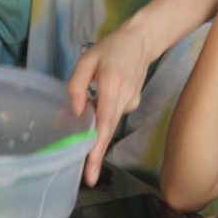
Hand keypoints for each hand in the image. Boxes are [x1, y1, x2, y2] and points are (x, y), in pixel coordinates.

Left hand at [67, 23, 158, 183]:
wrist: (142, 40)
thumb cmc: (111, 48)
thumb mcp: (87, 60)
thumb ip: (77, 85)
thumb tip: (75, 112)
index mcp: (112, 86)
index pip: (104, 123)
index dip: (97, 148)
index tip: (92, 171)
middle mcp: (125, 99)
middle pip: (108, 130)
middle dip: (96, 153)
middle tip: (88, 177)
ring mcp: (132, 102)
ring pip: (109, 123)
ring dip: (95, 131)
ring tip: (79, 129)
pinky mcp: (133, 103)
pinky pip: (113, 115)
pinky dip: (101, 117)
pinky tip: (93, 108)